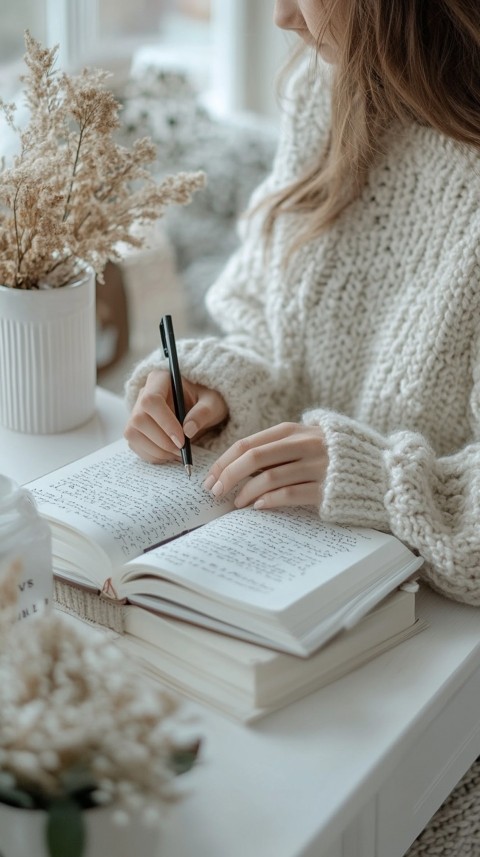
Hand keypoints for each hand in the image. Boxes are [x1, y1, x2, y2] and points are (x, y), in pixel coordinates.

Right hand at [124, 369, 227, 463]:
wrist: (199, 408)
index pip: (151, 400)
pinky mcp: (135, 429)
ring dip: (157, 451)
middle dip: (162, 441)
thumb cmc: (205, 401)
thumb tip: (187, 431)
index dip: (165, 423)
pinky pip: (135, 445)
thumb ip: (203, 412)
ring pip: (134, 434)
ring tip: (178, 453)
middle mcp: (143, 394)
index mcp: (160, 379)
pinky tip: (169, 454)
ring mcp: (136, 412)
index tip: (182, 440)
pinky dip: (153, 456)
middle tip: (182, 451)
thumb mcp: (213, 402)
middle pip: (139, 420)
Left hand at [203, 422, 327, 509]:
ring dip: (246, 492)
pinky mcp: (327, 487)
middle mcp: (306, 444)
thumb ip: (280, 448)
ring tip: (237, 504)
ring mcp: (317, 465)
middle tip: (215, 492)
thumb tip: (238, 466)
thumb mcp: (310, 442)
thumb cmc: (337, 460)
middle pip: (254, 457)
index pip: (249, 443)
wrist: (382, 472)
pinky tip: (259, 507)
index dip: (225, 461)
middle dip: (228, 476)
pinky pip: (290, 493)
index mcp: (296, 430)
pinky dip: (269, 501)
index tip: (211, 477)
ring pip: (269, 477)